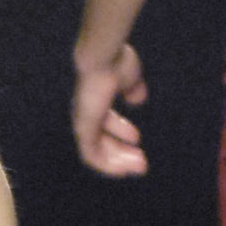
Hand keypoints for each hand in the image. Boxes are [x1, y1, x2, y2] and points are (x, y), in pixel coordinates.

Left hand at [73, 43, 148, 176]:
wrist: (103, 56)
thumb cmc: (116, 61)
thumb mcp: (130, 76)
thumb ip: (132, 88)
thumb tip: (137, 99)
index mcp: (95, 99)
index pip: (104, 122)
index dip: (120, 132)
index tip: (137, 140)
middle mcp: (86, 112)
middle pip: (101, 139)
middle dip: (121, 151)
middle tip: (141, 162)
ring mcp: (83, 121)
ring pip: (96, 152)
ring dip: (118, 162)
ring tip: (140, 166)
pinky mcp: (83, 129)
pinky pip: (91, 156)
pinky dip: (107, 165)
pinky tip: (124, 170)